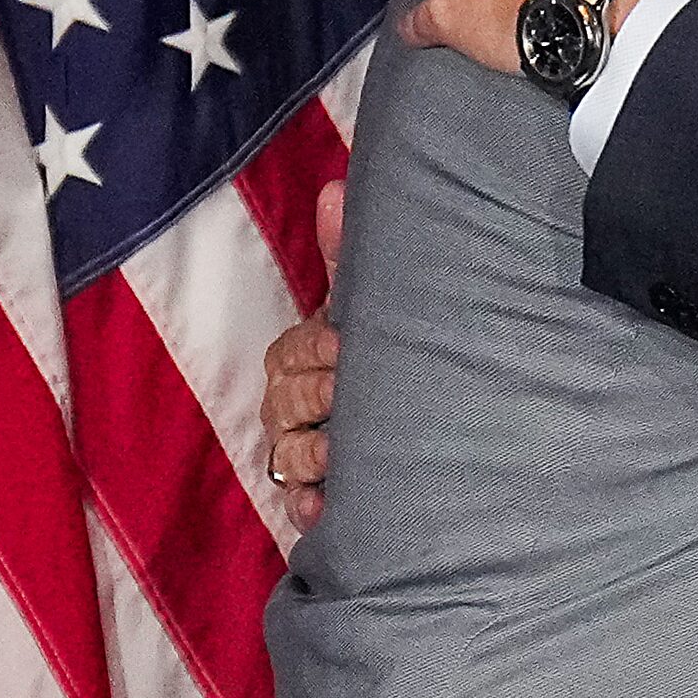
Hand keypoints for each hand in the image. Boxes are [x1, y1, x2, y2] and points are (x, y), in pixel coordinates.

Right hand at [260, 180, 345, 528]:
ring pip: (287, 454)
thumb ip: (346, 253)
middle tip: (343, 395)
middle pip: (286, 401)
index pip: (295, 351)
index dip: (317, 349)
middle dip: (315, 397)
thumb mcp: (362, 304)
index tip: (344, 346)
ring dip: (310, 454)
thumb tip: (336, 187)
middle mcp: (290, 403)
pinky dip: (310, 508)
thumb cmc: (374, 349)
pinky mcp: (311, 495)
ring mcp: (298, 451)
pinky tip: (325, 510)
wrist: (411, 419)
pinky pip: (298, 505)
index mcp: (299, 354)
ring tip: (337, 456)